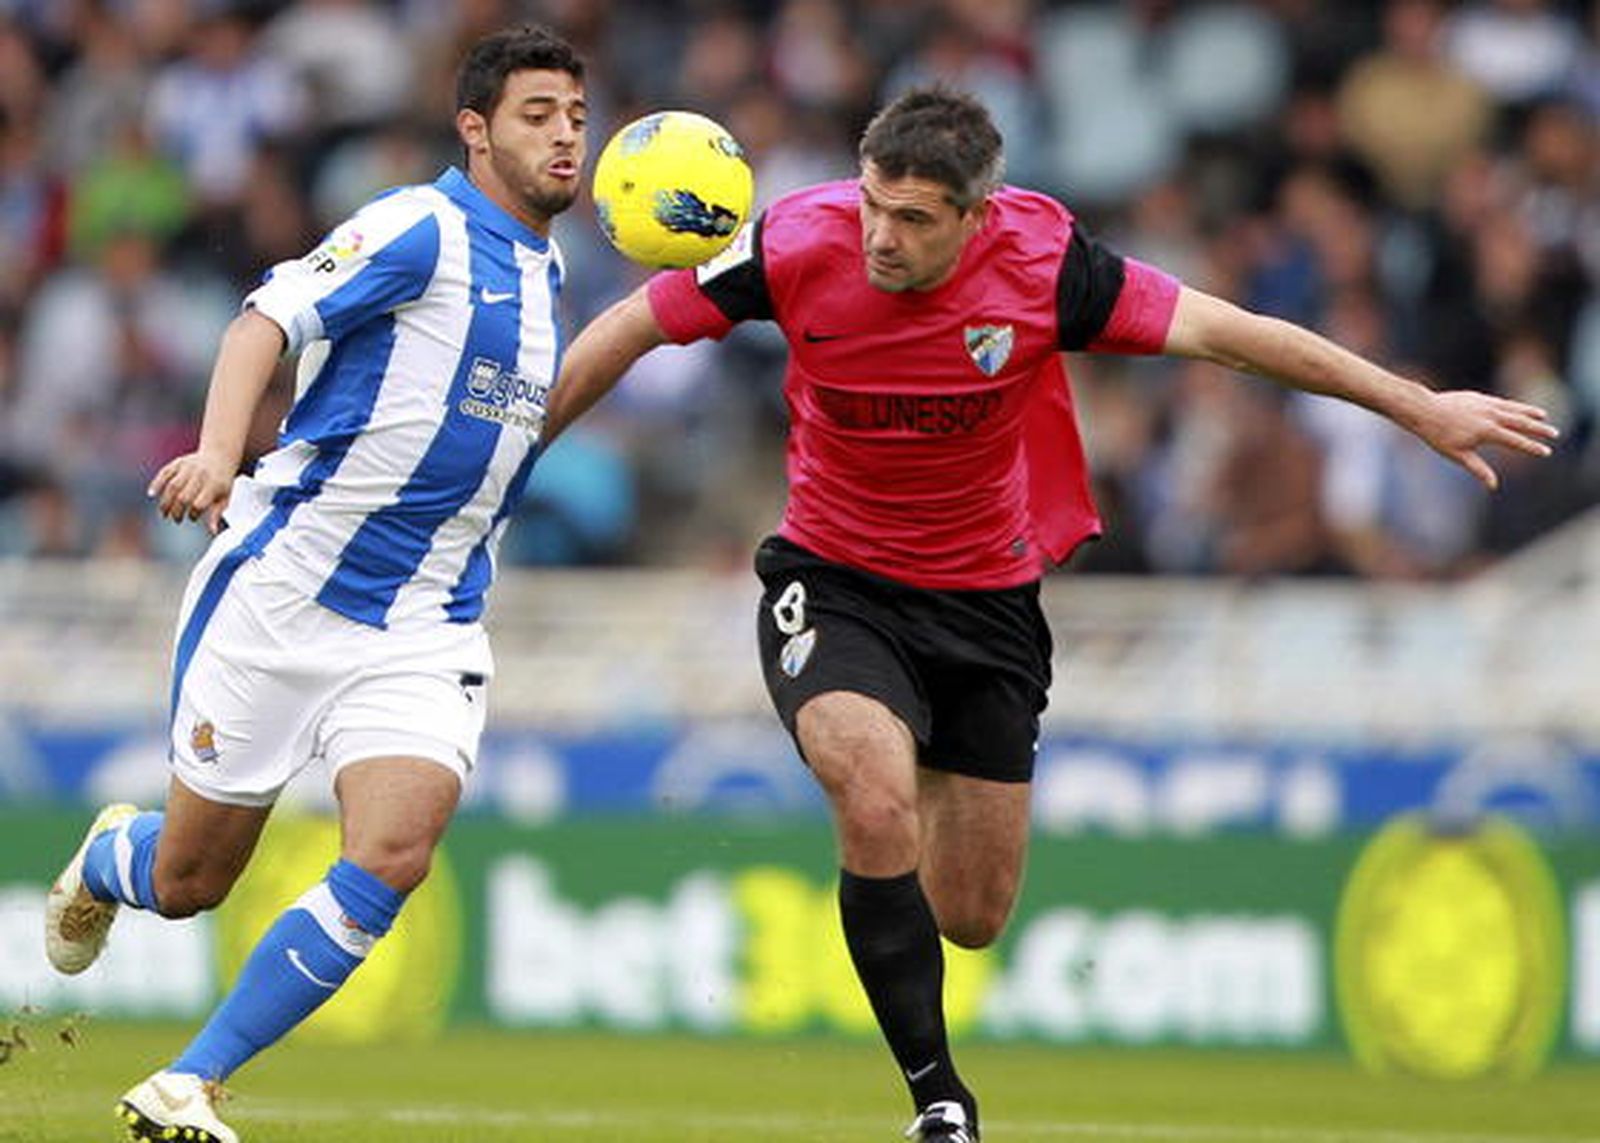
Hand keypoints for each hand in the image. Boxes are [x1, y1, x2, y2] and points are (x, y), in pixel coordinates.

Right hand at [148, 449, 235, 534]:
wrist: (219, 456)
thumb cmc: (222, 481)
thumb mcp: (224, 497)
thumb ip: (216, 514)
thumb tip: (212, 532)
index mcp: (213, 485)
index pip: (199, 504)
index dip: (193, 514)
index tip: (192, 518)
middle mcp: (200, 475)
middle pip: (183, 497)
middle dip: (177, 511)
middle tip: (176, 519)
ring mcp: (188, 468)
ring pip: (172, 486)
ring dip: (165, 502)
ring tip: (164, 513)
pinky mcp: (178, 463)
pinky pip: (165, 473)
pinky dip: (157, 483)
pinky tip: (152, 494)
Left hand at [1415, 391, 1559, 489]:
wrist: (1425, 410)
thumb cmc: (1438, 436)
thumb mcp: (1458, 455)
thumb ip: (1478, 469)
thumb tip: (1493, 486)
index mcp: (1487, 431)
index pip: (1516, 441)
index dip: (1532, 447)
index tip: (1546, 452)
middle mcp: (1490, 416)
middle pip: (1521, 423)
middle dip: (1539, 429)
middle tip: (1554, 434)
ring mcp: (1485, 405)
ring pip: (1513, 409)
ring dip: (1530, 413)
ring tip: (1544, 416)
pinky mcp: (1479, 397)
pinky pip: (1502, 402)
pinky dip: (1513, 405)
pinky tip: (1519, 408)